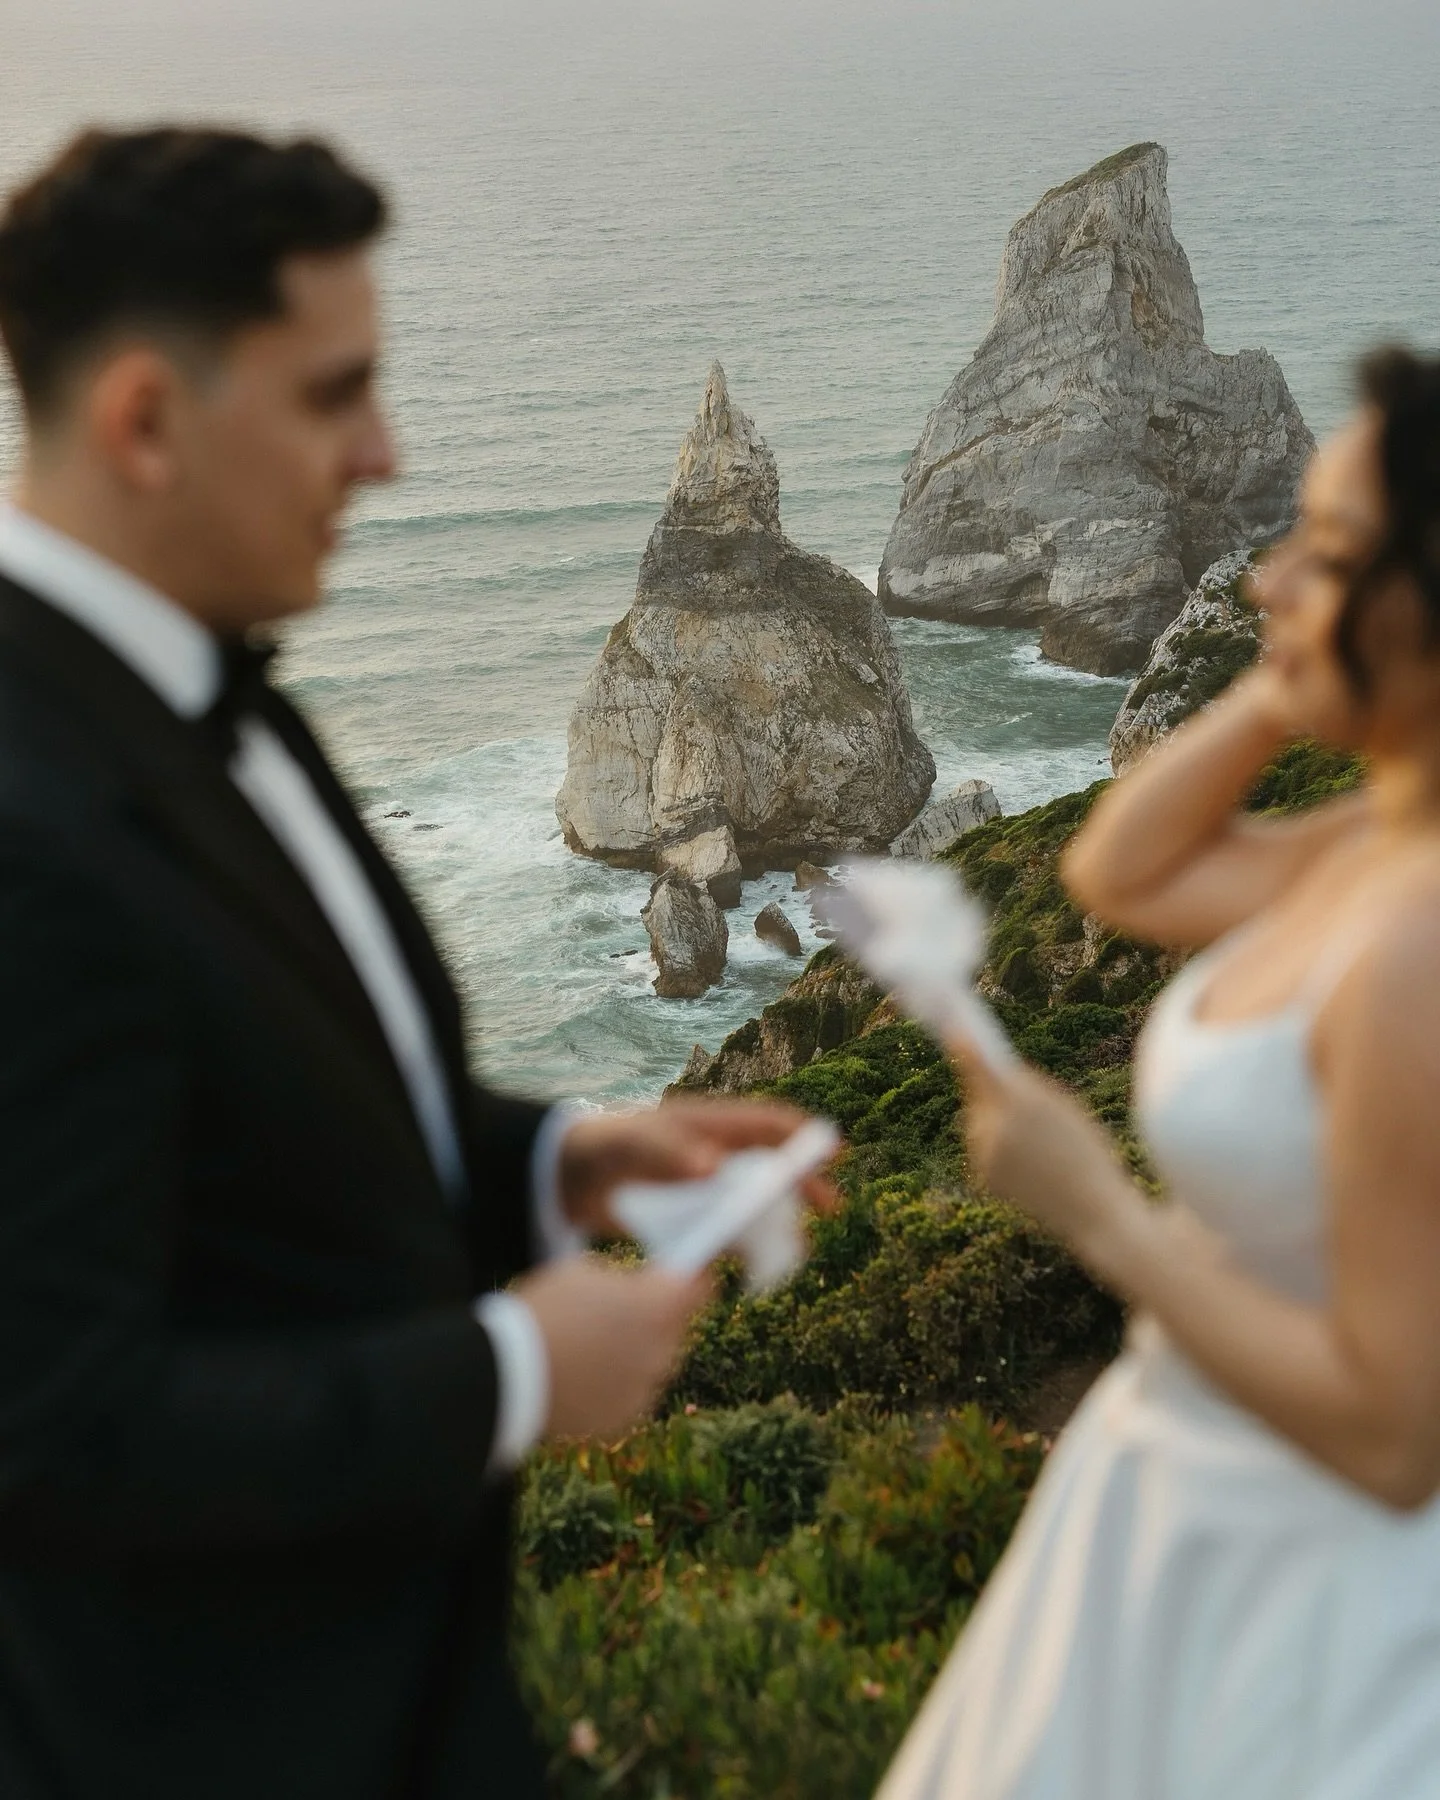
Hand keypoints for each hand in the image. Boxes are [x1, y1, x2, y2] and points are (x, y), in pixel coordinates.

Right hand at [513, 1254, 711, 1440]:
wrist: (510, 1375)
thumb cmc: (546, 1311)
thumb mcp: (585, 1272)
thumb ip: (624, 1281)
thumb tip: (639, 1288)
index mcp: (658, 1307)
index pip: (701, 1288)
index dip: (695, 1279)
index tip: (685, 1276)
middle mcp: (662, 1351)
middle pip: (676, 1328)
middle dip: (658, 1317)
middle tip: (624, 1311)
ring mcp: (645, 1389)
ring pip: (655, 1364)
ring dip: (639, 1353)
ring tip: (598, 1346)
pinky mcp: (624, 1418)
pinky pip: (633, 1394)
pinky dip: (619, 1384)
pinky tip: (588, 1375)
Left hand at [557, 1095, 839, 1236]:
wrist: (573, 1181)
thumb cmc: (605, 1148)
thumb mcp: (632, 1145)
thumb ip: (668, 1153)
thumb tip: (714, 1167)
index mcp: (710, 1126)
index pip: (766, 1124)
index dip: (802, 1135)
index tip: (833, 1151)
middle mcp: (717, 1154)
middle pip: (772, 1166)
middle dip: (803, 1185)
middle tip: (831, 1208)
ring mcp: (708, 1189)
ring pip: (757, 1204)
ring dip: (778, 1223)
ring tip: (795, 1250)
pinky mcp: (694, 1218)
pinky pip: (731, 1234)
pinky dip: (747, 1248)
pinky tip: (756, 1269)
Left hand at [951, 1038, 1135, 1267]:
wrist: (1094, 1210)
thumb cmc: (1089, 1152)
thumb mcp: (1066, 1107)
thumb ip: (1028, 1086)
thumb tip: (997, 1070)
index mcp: (1019, 1102)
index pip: (978, 1065)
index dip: (964, 1045)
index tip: (952, 1028)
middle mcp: (993, 1126)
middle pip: (977, 1093)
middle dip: (989, 1090)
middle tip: (1014, 1093)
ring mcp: (984, 1153)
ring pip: (979, 1120)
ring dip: (994, 1119)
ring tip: (1033, 1140)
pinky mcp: (982, 1174)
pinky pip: (982, 1145)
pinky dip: (996, 1145)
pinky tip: (1026, 1161)